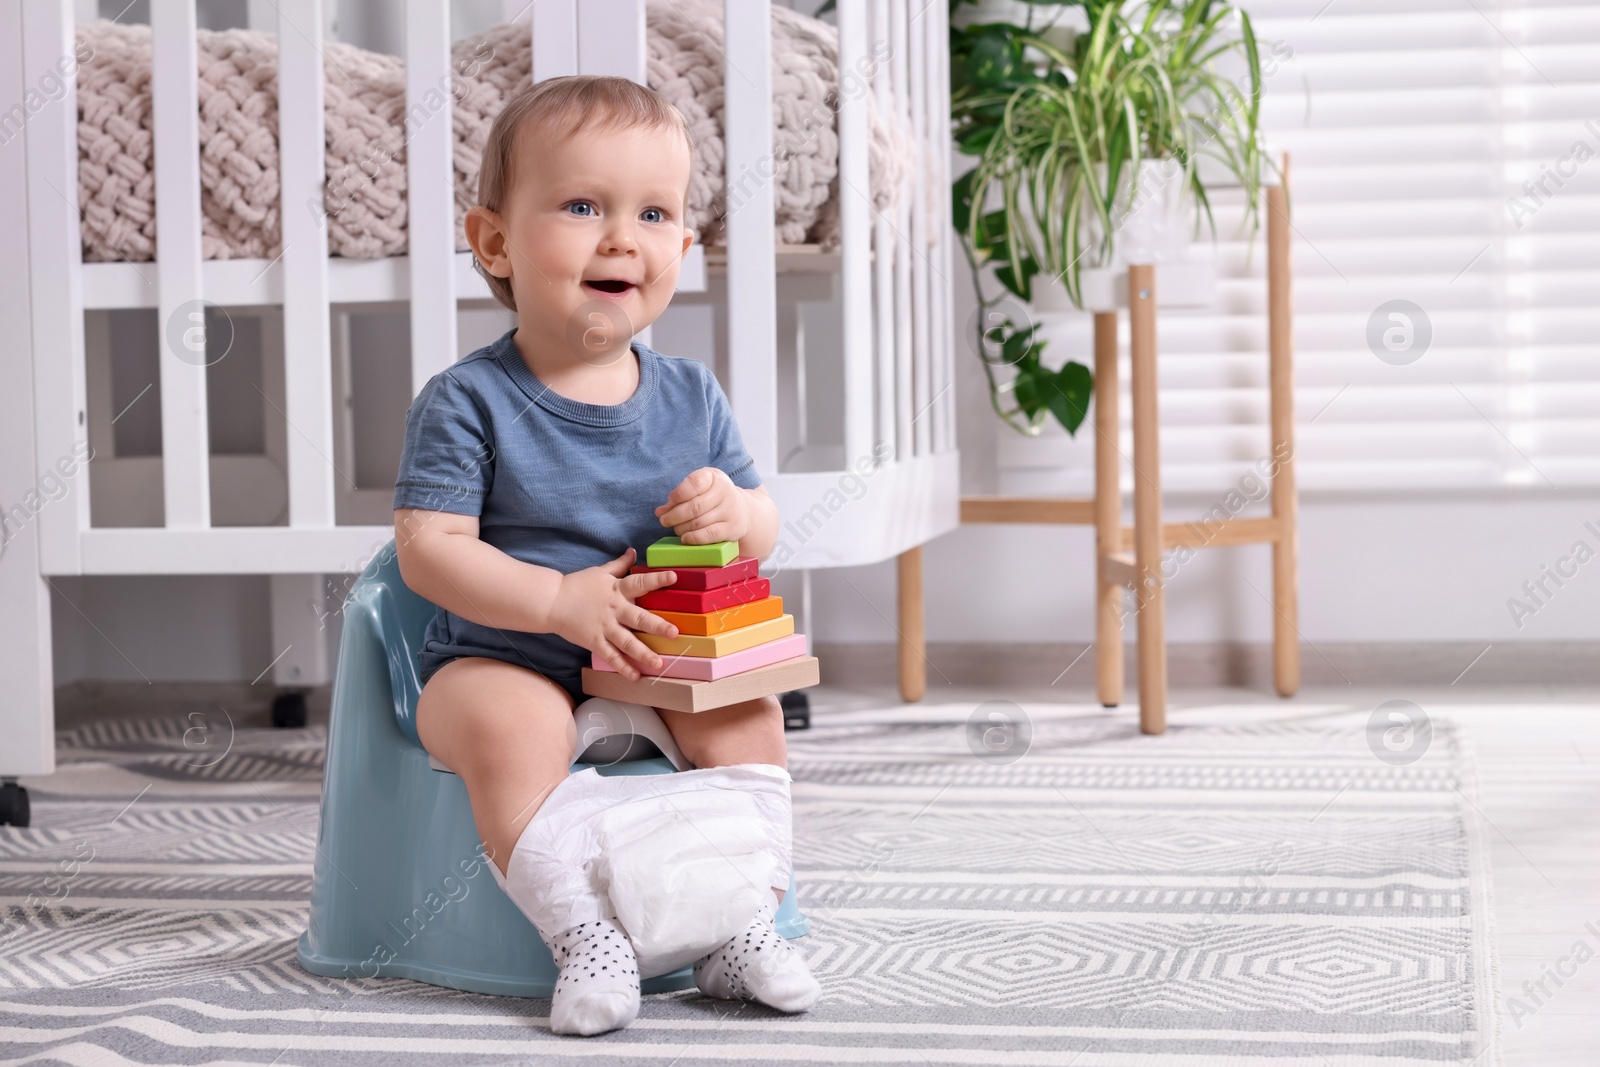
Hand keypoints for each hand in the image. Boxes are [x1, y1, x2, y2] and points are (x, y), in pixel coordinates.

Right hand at [547, 548, 680, 679]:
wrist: (551, 602)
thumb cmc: (577, 585)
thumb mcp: (600, 571)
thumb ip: (619, 564)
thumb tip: (633, 551)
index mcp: (617, 590)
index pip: (640, 582)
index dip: (657, 579)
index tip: (674, 577)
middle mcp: (614, 609)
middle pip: (638, 618)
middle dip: (657, 626)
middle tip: (674, 633)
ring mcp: (604, 627)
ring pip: (627, 642)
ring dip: (643, 653)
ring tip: (658, 663)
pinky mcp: (594, 641)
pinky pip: (611, 656)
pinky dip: (623, 667)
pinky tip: (636, 676)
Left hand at [654, 467, 749, 544]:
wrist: (741, 509)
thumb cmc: (713, 497)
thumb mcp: (700, 488)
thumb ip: (680, 496)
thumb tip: (660, 512)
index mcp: (714, 478)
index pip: (693, 483)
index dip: (677, 495)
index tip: (669, 502)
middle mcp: (725, 492)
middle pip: (694, 507)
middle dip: (674, 515)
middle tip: (664, 520)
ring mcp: (730, 511)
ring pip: (699, 522)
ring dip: (681, 528)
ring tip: (676, 528)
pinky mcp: (732, 528)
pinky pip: (709, 535)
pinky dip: (693, 538)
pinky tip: (685, 538)